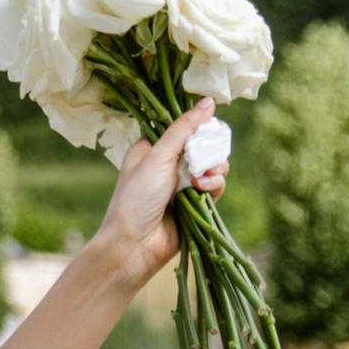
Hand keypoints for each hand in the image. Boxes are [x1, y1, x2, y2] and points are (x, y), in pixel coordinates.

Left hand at [94, 100, 222, 286]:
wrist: (134, 246)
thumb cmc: (137, 197)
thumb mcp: (158, 156)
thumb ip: (184, 129)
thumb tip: (209, 102)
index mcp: (152, 148)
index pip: (182, 127)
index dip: (197, 125)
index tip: (207, 126)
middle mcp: (167, 164)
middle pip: (202, 144)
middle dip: (209, 148)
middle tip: (206, 154)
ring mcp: (182, 185)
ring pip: (212, 165)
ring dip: (214, 167)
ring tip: (203, 176)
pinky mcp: (195, 204)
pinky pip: (214, 187)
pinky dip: (213, 185)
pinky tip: (203, 189)